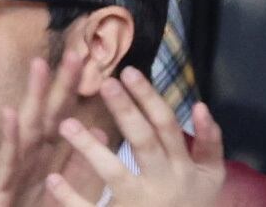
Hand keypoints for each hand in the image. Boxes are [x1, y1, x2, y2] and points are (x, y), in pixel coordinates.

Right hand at [0, 50, 98, 206]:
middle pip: (46, 115)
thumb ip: (82, 166)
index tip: (90, 61)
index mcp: (45, 159)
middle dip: (58, 84)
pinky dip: (7, 136)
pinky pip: (3, 160)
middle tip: (74, 53)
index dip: (74, 91)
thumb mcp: (65, 193)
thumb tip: (102, 131)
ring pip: (24, 129)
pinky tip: (9, 113)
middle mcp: (26, 158)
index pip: (62, 118)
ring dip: (31, 97)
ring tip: (39, 65)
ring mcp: (9, 170)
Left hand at [44, 68, 225, 206]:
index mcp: (182, 165)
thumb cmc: (195, 204)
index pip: (166, 124)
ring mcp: (140, 204)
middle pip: (142, 140)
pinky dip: (72, 197)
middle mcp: (163, 181)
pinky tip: (53, 179)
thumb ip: (210, 140)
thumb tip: (200, 105)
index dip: (148, 97)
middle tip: (104, 83)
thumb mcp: (212, 175)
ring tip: (66, 124)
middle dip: (124, 110)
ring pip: (114, 172)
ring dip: (89, 148)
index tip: (129, 72)